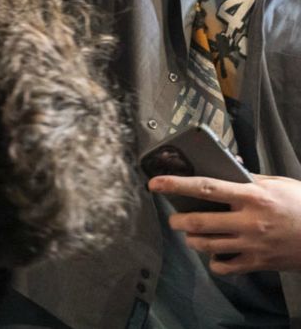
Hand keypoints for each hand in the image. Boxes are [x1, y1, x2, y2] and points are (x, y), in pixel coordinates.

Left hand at [149, 174, 300, 273]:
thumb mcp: (277, 183)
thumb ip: (249, 177)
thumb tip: (227, 164)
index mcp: (252, 195)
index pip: (206, 187)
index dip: (177, 184)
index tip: (155, 182)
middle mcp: (249, 220)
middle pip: (200, 222)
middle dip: (179, 220)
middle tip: (174, 217)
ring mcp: (253, 244)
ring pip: (208, 245)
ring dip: (192, 239)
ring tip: (190, 233)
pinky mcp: (259, 262)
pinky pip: (225, 266)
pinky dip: (214, 261)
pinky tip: (214, 254)